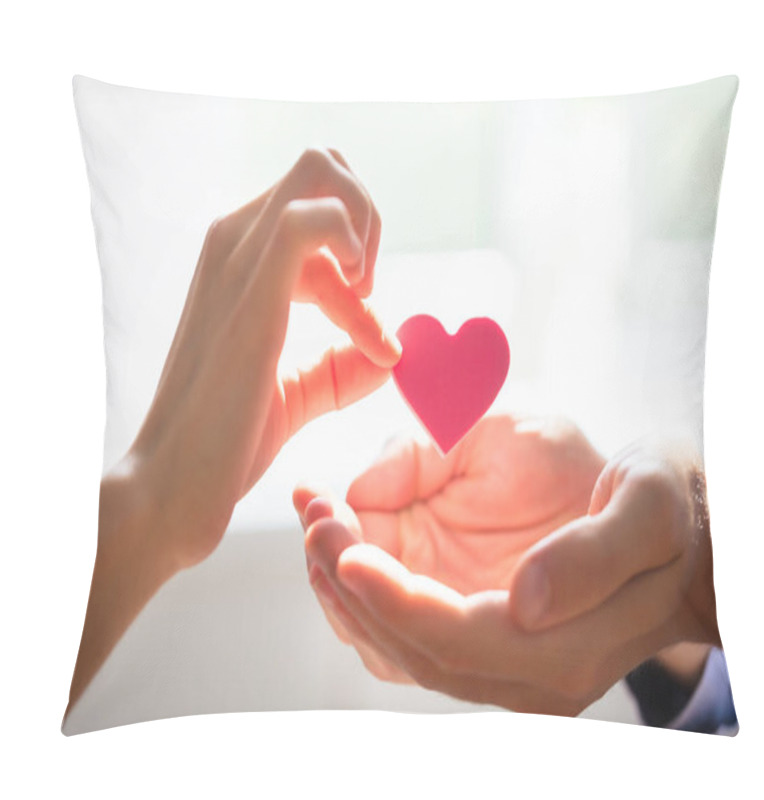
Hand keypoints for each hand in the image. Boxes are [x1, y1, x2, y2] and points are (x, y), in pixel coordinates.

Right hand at [113, 146, 399, 568]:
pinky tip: (358, 296)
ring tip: (363, 295)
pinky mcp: (249, 291)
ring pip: (320, 170)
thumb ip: (338, 370)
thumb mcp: (295, 392)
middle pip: (322, 166)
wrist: (175, 482)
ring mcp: (236, 258)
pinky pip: (310, 218)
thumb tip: (390, 356)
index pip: (319, 213)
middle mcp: (234, 240)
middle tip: (368, 290)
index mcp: (240, 258)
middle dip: (367, 218)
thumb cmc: (227, 436)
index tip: (377, 344)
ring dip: (365, 225)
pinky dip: (350, 243)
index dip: (364, 272)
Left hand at [295, 416, 720, 715]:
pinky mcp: (480, 637)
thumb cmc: (657, 503)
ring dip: (344, 590)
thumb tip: (520, 603)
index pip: (460, 640)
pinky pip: (404, 631)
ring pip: (396, 647)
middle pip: (413, 650)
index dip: (396, 601)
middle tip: (314, 514)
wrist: (671, 532)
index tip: (345, 549)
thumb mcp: (646, 504)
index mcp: (566, 644)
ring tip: (315, 518)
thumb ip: (591, 554)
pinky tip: (341, 537)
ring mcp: (500, 662)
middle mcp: (525, 672)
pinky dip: (362, 591)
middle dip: (350, 586)